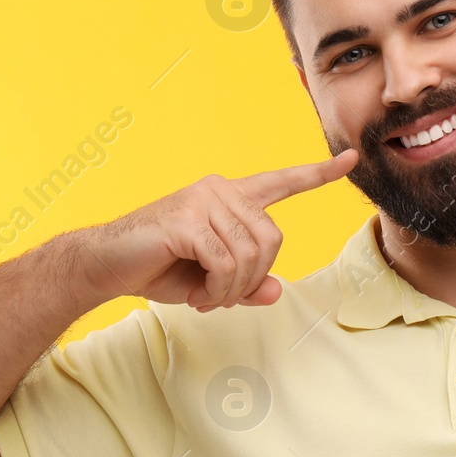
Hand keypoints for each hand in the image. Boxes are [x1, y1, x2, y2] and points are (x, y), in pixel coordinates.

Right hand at [74, 148, 358, 308]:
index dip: (318, 174)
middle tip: (220, 297)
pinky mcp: (188, 219)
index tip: (351, 159)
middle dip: (253, 279)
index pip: (281, 182)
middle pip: (273, 240)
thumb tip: (275, 291)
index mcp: (229, 197)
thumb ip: (244, 284)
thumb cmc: (158, 268)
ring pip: (251, 255)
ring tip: (205, 297)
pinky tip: (198, 296)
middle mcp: (220, 190)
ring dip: (232, 289)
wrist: (104, 266)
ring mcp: (204, 200)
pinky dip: (218, 290)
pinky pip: (226, 263)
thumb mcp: (210, 281)